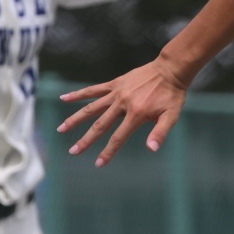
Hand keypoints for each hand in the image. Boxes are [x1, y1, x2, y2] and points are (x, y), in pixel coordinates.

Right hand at [58, 56, 190, 166]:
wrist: (171, 69)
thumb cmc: (172, 95)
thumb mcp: (171, 116)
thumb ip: (160, 133)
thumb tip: (151, 149)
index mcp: (136, 114)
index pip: (118, 138)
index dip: (108, 152)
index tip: (98, 163)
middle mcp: (123, 104)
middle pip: (100, 125)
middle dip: (86, 140)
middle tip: (73, 151)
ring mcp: (117, 93)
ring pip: (91, 107)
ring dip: (75, 119)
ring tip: (61, 129)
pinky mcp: (114, 83)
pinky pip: (93, 90)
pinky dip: (78, 94)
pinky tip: (64, 98)